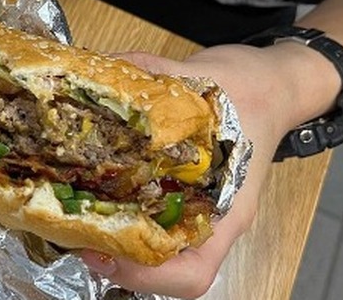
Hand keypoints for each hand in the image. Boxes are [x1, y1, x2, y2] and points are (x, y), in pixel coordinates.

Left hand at [80, 44, 336, 297]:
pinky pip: (147, 220)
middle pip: (164, 268)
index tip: (100, 252)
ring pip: (154, 251)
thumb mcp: (205, 75)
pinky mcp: (179, 194)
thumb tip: (104, 66)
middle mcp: (210, 217)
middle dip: (114, 259)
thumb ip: (154, 73)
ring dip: (111, 241)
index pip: (193, 271)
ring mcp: (194, 209)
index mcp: (227, 203)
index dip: (145, 275)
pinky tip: (87, 191)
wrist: (270, 84)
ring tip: (73, 217)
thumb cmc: (250, 89)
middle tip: (72, 233)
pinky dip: (116, 215)